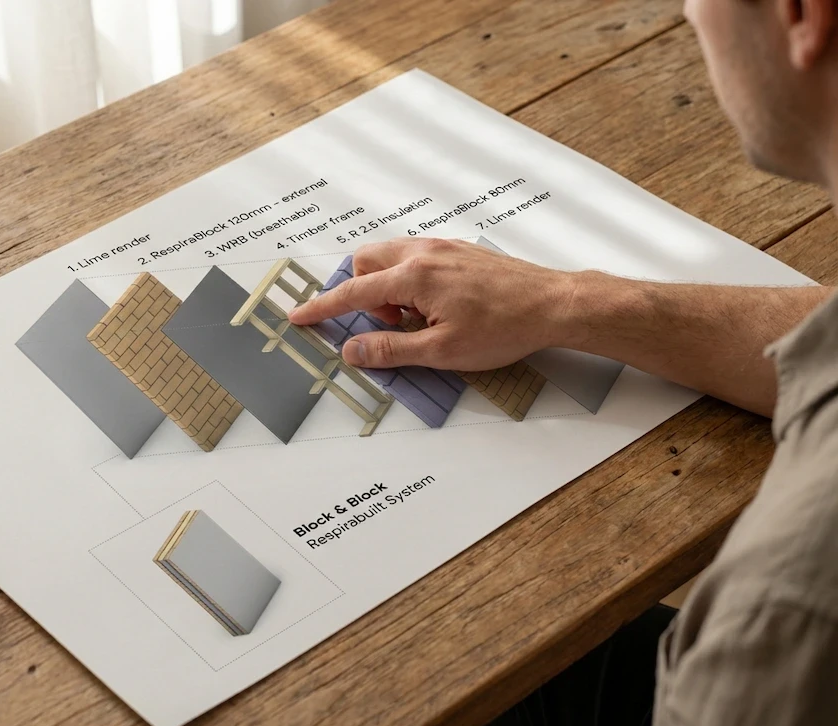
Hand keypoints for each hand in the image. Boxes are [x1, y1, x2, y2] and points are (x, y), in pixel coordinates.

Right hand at [287, 237, 578, 369]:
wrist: (552, 305)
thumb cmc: (503, 327)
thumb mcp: (442, 351)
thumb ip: (391, 349)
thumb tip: (353, 350)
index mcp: (414, 277)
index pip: (353, 292)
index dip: (322, 308)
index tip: (299, 315)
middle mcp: (423, 252)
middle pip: (366, 263)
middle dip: (362, 294)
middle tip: (389, 326)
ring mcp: (443, 247)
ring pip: (391, 257)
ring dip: (388, 288)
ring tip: (416, 320)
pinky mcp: (459, 250)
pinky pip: (416, 258)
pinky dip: (410, 281)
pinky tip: (437, 307)